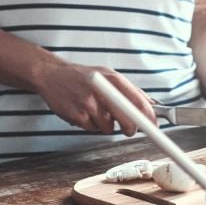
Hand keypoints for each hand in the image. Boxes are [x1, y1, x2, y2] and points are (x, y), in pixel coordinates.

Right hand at [33, 59, 155, 135]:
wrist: (51, 75)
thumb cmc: (82, 76)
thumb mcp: (108, 74)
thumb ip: (130, 90)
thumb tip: (151, 105)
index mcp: (113, 79)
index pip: (138, 102)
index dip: (149, 118)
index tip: (154, 127)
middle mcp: (102, 90)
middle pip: (128, 120)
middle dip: (131, 128)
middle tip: (128, 129)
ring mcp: (89, 104)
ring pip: (109, 128)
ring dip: (105, 125)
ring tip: (95, 110)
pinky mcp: (77, 116)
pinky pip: (93, 129)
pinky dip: (91, 125)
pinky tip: (84, 112)